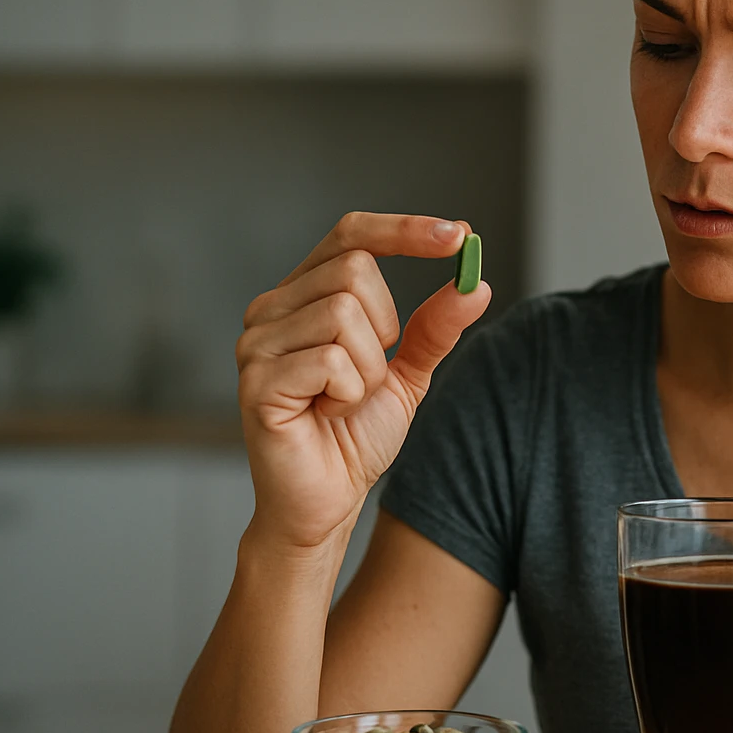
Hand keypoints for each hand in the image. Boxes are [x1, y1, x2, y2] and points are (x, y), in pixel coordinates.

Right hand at [235, 212, 490, 549]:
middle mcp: (271, 309)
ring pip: (345, 314)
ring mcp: (257, 343)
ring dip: (368, 369)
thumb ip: (435, 328)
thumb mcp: (408, 374)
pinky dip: (349, 392)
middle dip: (386, 329)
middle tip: (367, 378)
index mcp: (303, 295)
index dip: (404, 230)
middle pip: (356, 270)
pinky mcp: (257, 380)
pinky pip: (331, 359)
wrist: (327, 502)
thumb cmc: (355, 436)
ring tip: (343, 401)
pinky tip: (327, 414)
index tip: (459, 235)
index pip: (351, 234)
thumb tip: (475, 283)